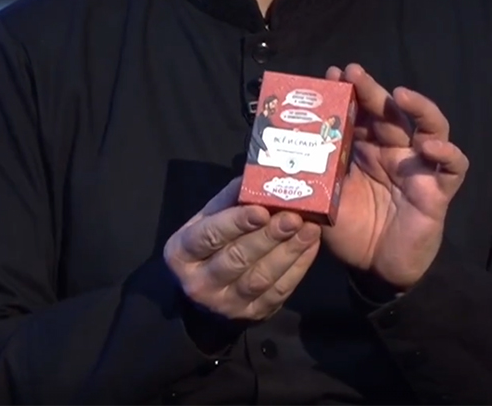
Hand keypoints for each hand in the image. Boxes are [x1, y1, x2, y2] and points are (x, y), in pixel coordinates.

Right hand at [164, 178, 320, 320]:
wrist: (205, 291)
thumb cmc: (208, 244)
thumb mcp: (207, 218)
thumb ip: (230, 199)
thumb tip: (258, 176)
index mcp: (182, 253)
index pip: (209, 236)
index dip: (236, 222)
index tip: (262, 210)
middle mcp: (199, 283)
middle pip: (237, 258)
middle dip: (268, 236)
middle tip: (294, 217)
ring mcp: (226, 304)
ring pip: (260, 277)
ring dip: (288, 251)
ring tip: (309, 228)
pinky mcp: (252, 315)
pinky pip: (278, 292)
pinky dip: (298, 268)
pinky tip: (310, 245)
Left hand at [322, 64, 468, 290]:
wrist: (377, 269)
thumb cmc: (350, 230)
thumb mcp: (323, 201)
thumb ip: (307, 181)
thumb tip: (270, 164)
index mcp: (365, 148)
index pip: (359, 112)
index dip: (347, 92)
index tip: (330, 75)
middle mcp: (393, 150)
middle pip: (389, 111)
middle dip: (372, 90)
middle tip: (354, 72)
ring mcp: (419, 167)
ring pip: (430, 126)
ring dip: (419, 107)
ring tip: (400, 95)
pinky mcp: (438, 190)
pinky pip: (453, 167)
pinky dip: (448, 153)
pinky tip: (433, 146)